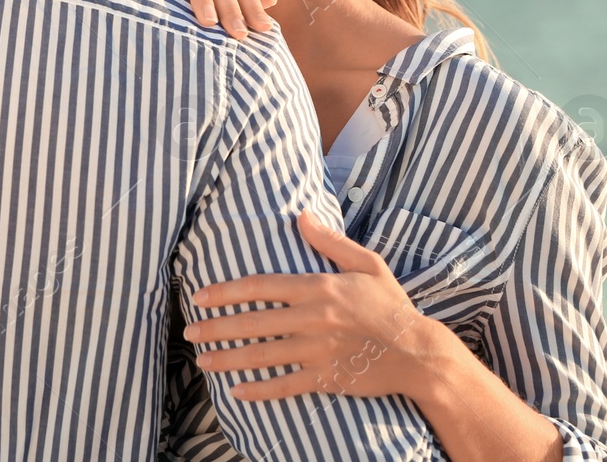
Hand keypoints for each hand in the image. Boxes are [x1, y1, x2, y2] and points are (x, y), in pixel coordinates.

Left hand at [185, 208, 442, 400]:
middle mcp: (313, 319)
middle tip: (190, 332)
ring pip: (262, 355)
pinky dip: (259, 391)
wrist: (417, 351)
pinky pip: (285, 386)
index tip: (201, 296)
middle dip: (217, 327)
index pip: (262, 286)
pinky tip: (236, 392)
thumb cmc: (391, 304)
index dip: (227, 291)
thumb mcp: (367, 263)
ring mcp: (317, 351)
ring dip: (228, 359)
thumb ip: (330, 241)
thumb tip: (301, 215)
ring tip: (203, 360)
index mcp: (320, 287)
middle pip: (254, 322)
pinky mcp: (325, 378)